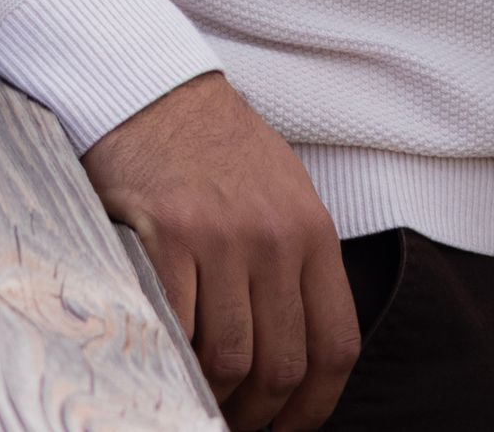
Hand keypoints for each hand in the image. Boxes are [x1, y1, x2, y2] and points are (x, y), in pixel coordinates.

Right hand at [83, 71, 358, 427]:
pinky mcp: (171, 238)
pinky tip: (167, 357)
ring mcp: (224, 238)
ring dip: (213, 396)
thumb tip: (293, 358)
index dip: (314, 407)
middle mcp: (276, 237)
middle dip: (257, 414)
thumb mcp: (283, 197)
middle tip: (233, 419)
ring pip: (230, 360)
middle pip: (282, 366)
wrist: (157, 95)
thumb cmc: (219, 153)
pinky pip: (180, 330)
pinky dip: (174, 359)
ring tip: (198, 394)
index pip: (336, 345)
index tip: (289, 427)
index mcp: (314, 231)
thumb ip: (296, 267)